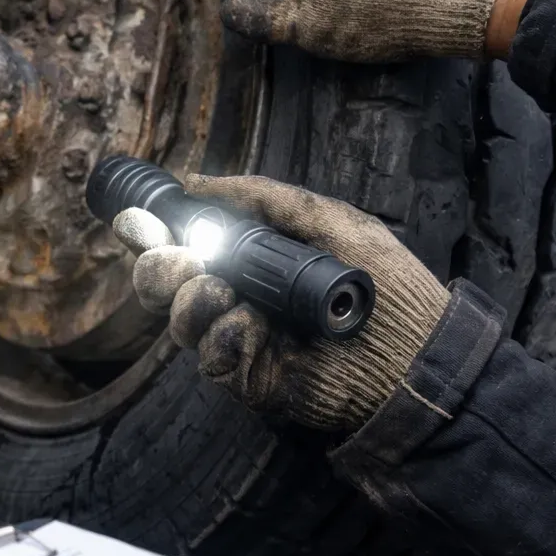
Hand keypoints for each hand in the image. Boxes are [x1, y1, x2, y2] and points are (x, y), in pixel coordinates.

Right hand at [112, 176, 449, 432]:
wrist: (419, 353)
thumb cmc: (386, 284)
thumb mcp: (327, 220)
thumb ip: (263, 198)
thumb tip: (194, 180)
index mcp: (248, 257)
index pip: (181, 243)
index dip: (150, 232)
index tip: (136, 219)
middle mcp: (234, 296)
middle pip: (162, 283)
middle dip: (157, 267)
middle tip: (181, 260)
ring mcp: (238, 337)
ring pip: (178, 320)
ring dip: (189, 301)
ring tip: (223, 293)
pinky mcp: (246, 375)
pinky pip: (209, 356)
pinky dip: (224, 337)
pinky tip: (254, 329)